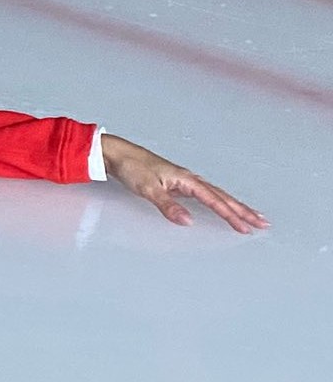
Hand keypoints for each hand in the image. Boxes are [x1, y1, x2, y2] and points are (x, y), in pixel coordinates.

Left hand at [101, 134, 267, 233]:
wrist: (118, 154)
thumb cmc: (132, 168)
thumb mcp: (148, 189)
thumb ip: (168, 206)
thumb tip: (187, 221)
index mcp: (187, 180)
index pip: (215, 201)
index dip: (231, 215)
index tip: (246, 227)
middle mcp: (190, 179)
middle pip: (223, 196)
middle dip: (243, 210)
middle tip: (262, 223)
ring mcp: (185, 180)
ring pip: (217, 194)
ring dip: (234, 205)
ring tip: (251, 216)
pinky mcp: (178, 182)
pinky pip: (206, 193)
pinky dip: (218, 201)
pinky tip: (222, 205)